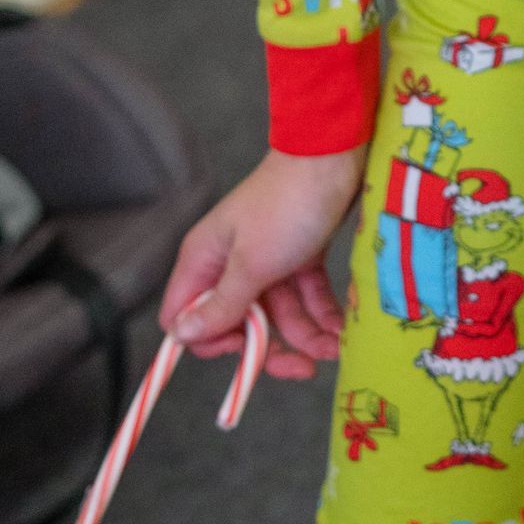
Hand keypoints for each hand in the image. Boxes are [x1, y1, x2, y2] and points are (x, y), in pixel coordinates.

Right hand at [159, 145, 365, 381]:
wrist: (334, 156)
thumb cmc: (287, 205)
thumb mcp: (252, 264)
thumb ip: (221, 305)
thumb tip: (180, 337)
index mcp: (205, 261)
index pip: (185, 317)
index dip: (210, 341)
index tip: (243, 348)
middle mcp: (230, 263)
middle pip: (238, 323)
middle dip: (270, 348)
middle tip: (304, 367)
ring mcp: (266, 259)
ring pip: (278, 314)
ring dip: (306, 335)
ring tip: (337, 348)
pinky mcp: (299, 255)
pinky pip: (305, 296)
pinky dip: (322, 314)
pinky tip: (342, 330)